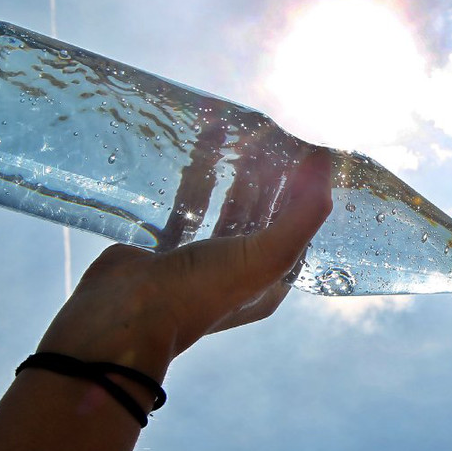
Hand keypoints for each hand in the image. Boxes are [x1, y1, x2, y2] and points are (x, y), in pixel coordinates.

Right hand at [36, 150, 332, 380]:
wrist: (125, 315)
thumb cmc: (202, 291)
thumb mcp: (267, 255)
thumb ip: (304, 212)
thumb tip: (326, 161)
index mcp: (268, 282)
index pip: (296, 229)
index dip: (302, 192)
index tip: (301, 153)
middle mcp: (237, 274)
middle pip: (261, 216)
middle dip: (267, 177)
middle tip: (268, 136)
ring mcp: (200, 262)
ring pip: (223, 208)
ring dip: (232, 173)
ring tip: (236, 135)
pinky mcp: (166, 248)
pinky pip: (185, 206)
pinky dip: (193, 179)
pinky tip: (198, 149)